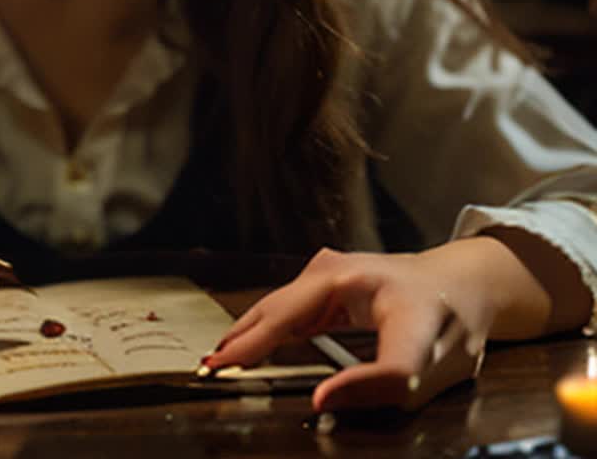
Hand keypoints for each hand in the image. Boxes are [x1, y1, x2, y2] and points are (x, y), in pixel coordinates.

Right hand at [206, 247, 491, 411]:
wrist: (461, 283)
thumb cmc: (448, 318)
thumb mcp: (430, 362)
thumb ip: (378, 384)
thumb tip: (321, 400)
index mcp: (353, 282)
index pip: (292, 320)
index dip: (278, 355)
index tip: (261, 381)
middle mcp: (333, 271)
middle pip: (279, 309)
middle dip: (244, 339)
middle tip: (211, 367)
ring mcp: (327, 273)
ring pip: (278, 307)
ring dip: (250, 334)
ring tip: (222, 358)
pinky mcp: (325, 283)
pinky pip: (288, 310)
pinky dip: (267, 329)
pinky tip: (249, 345)